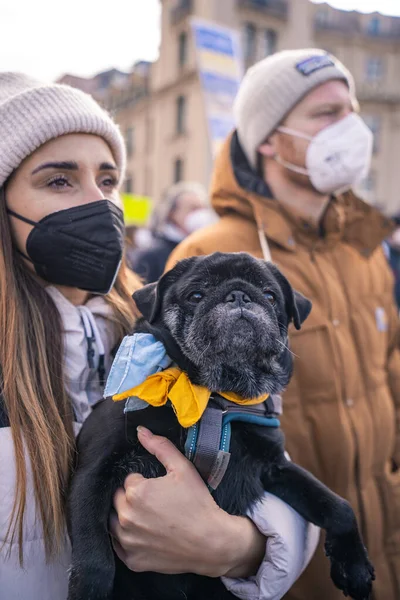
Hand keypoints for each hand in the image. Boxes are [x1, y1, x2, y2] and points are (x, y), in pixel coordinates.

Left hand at [109, 426, 265, 576]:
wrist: (211, 542)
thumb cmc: (198, 503)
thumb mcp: (182, 468)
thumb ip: (159, 446)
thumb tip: (140, 431)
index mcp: (136, 491)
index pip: (129, 480)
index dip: (144, 483)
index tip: (160, 490)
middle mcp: (126, 516)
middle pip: (119, 499)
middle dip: (133, 498)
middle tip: (156, 503)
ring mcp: (127, 541)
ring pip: (115, 522)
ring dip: (127, 517)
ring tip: (150, 518)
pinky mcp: (131, 560)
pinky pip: (119, 546)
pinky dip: (129, 540)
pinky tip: (146, 535)